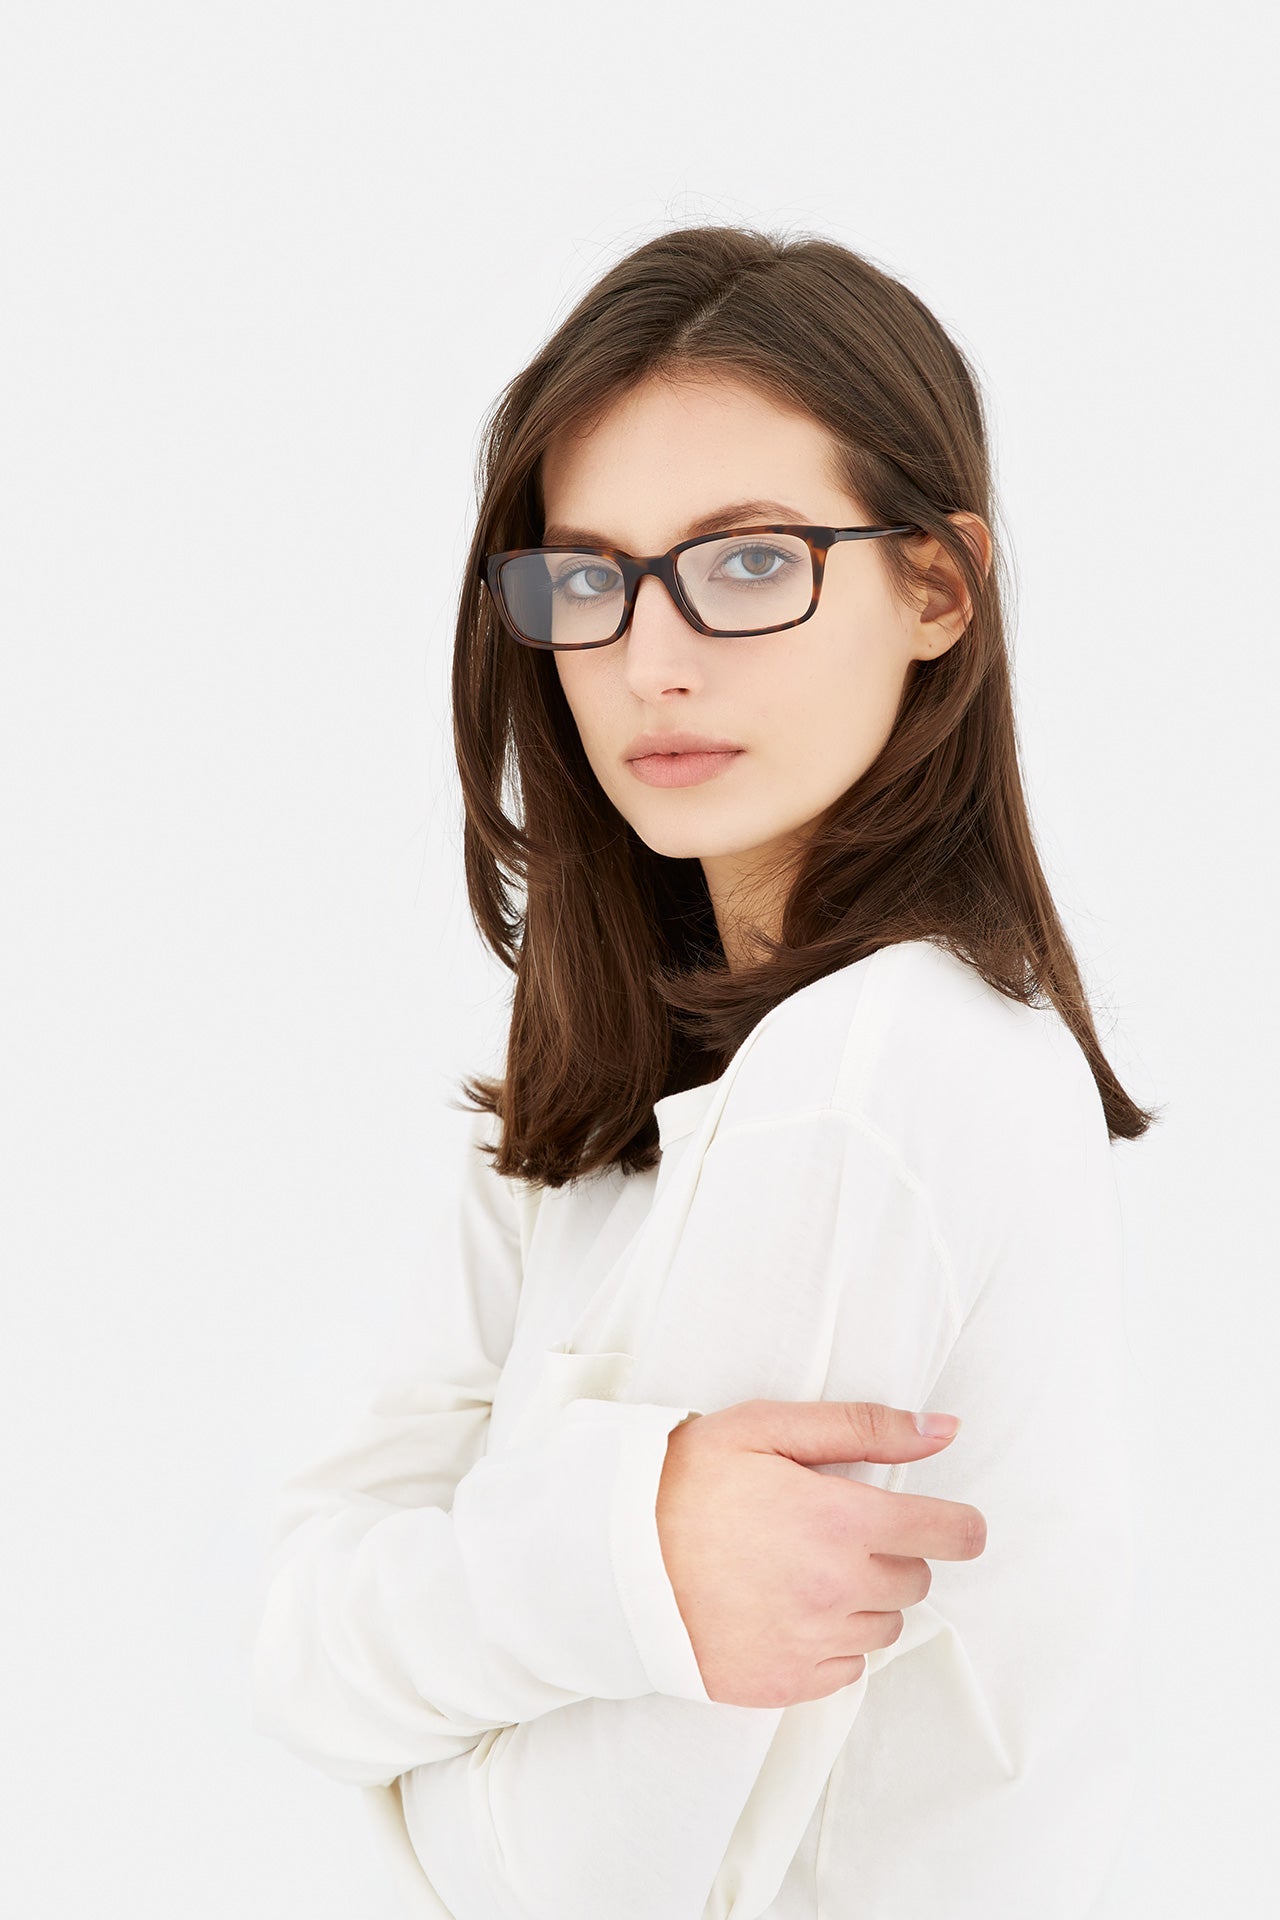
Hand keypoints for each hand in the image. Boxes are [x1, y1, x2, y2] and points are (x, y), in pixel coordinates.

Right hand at [655, 1399, 985, 1707]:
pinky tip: (787, 1610)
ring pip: (883, 1628)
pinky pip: (846, 1671)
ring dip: (862, 1600)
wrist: (611, 1554)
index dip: (959, 1526)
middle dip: (891, 1554)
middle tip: (836, 1532)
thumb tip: (944, 1430)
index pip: (948, 1533)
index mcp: (842, 1521)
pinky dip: (831, 1644)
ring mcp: (812, 1644)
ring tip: (803, 1571)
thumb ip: (864, 1428)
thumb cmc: (687, 1480)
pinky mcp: (784, 1685)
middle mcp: (837, 1589)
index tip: (953, 1525)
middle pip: (915, 1580)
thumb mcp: (769, 1429)